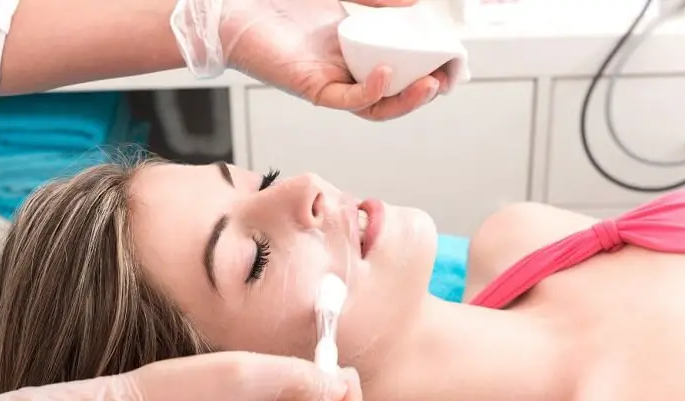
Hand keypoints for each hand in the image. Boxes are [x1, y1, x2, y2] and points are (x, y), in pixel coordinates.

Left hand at [171, 0, 449, 120]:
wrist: (230, 6)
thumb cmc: (277, 0)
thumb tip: (416, 3)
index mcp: (351, 49)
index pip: (398, 70)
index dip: (428, 69)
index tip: (454, 60)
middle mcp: (342, 70)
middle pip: (393, 94)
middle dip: (425, 90)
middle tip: (450, 78)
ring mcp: (326, 81)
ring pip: (374, 106)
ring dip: (406, 100)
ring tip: (432, 85)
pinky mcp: (308, 86)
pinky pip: (345, 100)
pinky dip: (370, 91)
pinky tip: (388, 74)